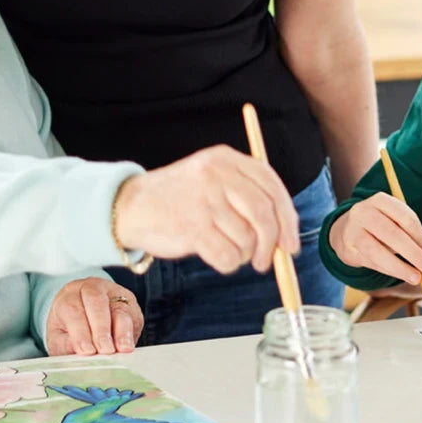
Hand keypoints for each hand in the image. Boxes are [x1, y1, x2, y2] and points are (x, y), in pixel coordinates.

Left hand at [44, 279, 142, 355]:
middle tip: (105, 350)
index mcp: (69, 294)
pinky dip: (131, 332)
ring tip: (121, 349)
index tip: (86, 351)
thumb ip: (67, 345)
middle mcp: (91, 288)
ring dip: (121, 331)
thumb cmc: (68, 328)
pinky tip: (128, 346)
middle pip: (96, 302)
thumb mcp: (60, 337)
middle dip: (102, 329)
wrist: (84, 316)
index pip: (73, 309)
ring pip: (119, 307)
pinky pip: (133, 315)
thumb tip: (83, 354)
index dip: (80, 332)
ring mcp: (113, 292)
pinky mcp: (130, 302)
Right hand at [113, 146, 299, 273]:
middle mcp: (217, 175)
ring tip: (225, 249)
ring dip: (242, 255)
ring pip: (247, 240)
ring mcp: (205, 200)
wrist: (130, 206)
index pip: (271, 186)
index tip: (291, 243)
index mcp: (226, 159)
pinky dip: (227, 264)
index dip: (288, 218)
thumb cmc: (179, 199)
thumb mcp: (212, 179)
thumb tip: (285, 235)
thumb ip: (247, 197)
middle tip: (266, 262)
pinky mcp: (192, 227)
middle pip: (264, 214)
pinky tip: (214, 255)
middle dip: (271, 244)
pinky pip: (227, 256)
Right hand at [327, 193, 421, 285]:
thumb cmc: (381, 227)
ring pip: (377, 250)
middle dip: (413, 252)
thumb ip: (416, 237)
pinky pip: (370, 261)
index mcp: (381, 200)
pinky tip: (402, 275)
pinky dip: (388, 270)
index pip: (405, 218)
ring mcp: (353, 230)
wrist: (345, 232)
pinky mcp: (347, 248)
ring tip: (417, 277)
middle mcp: (364, 212)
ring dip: (400, 266)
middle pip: (391, 233)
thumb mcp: (398, 224)